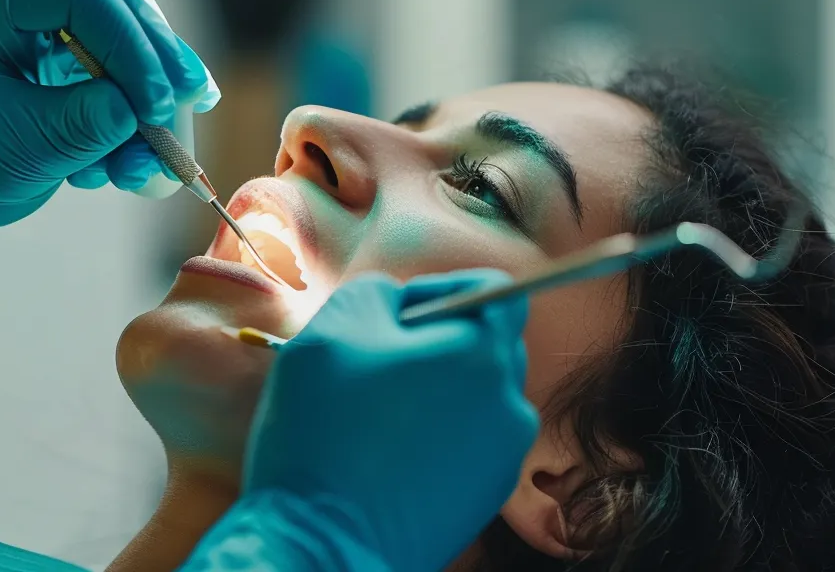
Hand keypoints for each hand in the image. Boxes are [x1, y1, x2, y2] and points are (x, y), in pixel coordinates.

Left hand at [0, 0, 216, 245]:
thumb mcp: (17, 148)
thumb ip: (82, 123)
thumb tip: (141, 109)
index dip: (127, 40)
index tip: (154, 100)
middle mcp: (16, 12)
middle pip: (111, 12)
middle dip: (154, 65)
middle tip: (189, 105)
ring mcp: (41, 42)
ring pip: (121, 53)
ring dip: (146, 110)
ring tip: (148, 167)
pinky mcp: (60, 76)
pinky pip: (114, 88)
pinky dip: (129, 130)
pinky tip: (122, 171)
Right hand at [184, 270, 536, 570]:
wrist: (324, 547)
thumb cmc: (326, 435)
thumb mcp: (333, 329)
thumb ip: (378, 291)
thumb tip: (398, 302)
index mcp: (484, 356)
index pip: (494, 292)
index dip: (438, 289)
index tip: (391, 316)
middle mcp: (510, 407)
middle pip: (483, 347)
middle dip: (432, 344)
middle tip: (369, 367)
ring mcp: (502, 461)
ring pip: (470, 399)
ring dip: (428, 395)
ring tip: (369, 420)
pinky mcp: (482, 502)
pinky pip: (462, 447)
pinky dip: (429, 441)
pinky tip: (380, 459)